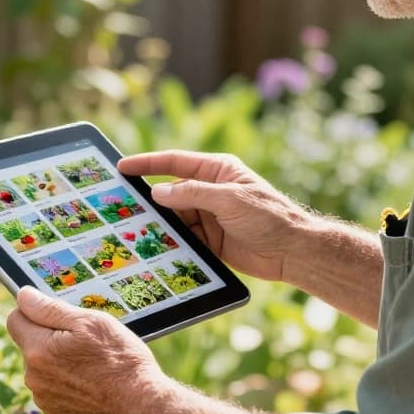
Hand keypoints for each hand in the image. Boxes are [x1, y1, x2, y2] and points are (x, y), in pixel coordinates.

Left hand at [6, 287, 166, 413]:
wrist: (140, 407)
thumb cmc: (120, 360)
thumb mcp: (90, 322)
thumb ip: (50, 309)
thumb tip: (23, 296)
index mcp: (38, 350)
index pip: (15, 318)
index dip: (35, 310)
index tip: (58, 314)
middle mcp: (33, 376)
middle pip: (30, 343)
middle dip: (50, 336)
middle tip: (84, 340)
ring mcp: (43, 397)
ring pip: (42, 366)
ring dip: (58, 360)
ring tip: (91, 363)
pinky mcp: (55, 412)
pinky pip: (52, 386)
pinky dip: (66, 380)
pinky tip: (90, 380)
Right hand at [118, 150, 311, 282]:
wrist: (292, 251)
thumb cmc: (268, 216)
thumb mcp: (229, 200)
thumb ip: (193, 194)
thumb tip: (158, 192)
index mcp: (217, 170)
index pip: (175, 162)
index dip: (148, 163)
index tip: (122, 167)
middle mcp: (210, 190)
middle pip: (171, 192)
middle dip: (149, 200)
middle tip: (121, 206)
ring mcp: (209, 216)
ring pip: (174, 217)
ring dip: (159, 224)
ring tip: (135, 230)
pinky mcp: (210, 240)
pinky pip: (183, 238)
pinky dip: (171, 242)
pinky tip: (155, 247)